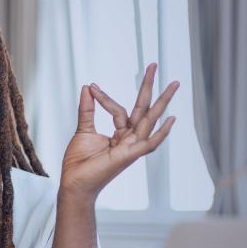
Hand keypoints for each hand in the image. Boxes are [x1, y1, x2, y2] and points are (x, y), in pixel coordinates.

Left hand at [59, 64, 176, 201]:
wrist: (72, 183)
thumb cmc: (79, 163)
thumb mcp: (83, 131)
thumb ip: (88, 109)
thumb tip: (87, 87)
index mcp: (120, 134)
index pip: (120, 109)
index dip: (105, 97)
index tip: (91, 87)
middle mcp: (130, 139)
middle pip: (144, 109)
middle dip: (149, 87)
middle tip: (154, 64)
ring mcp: (131, 148)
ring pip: (150, 121)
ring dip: (162, 102)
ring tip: (174, 84)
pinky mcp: (129, 156)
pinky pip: (149, 144)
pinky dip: (161, 133)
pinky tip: (171, 119)